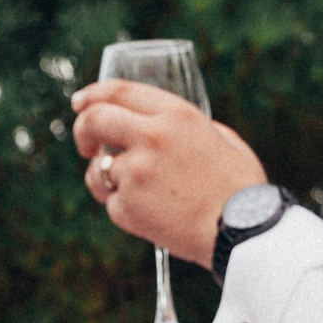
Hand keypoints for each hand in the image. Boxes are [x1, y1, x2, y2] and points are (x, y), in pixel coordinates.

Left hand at [70, 80, 269, 266]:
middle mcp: (151, 136)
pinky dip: (126, 211)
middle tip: (86, 147)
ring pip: (98, 170)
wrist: (242, 232)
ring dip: (105, 181)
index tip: (81, 103)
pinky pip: (113, 205)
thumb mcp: (223, 139)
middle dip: (82, 131)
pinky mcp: (128, 206)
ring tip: (134, 195)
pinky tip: (152, 217)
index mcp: (176, 114)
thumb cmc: (241, 189)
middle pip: (94, 120)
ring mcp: (136, 172)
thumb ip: (191, 127)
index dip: (93, 94)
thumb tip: (167, 128)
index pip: (120, 91)